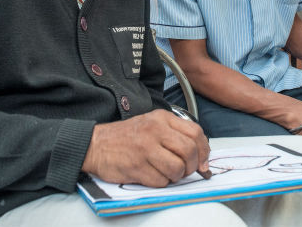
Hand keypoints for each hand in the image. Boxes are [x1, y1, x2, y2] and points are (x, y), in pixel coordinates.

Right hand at [81, 109, 209, 187]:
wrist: (96, 144)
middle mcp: (155, 130)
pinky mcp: (136, 166)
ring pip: (177, 168)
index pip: (195, 132)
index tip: (203, 161)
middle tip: (186, 170)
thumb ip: (176, 135)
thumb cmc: (127, 136)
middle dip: (193, 166)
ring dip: (176, 176)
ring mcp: (145, 148)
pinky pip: (161, 181)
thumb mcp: (152, 124)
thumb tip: (201, 157)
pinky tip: (153, 175)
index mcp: (161, 118)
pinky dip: (161, 182)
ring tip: (168, 173)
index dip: (204, 150)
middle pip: (189, 151)